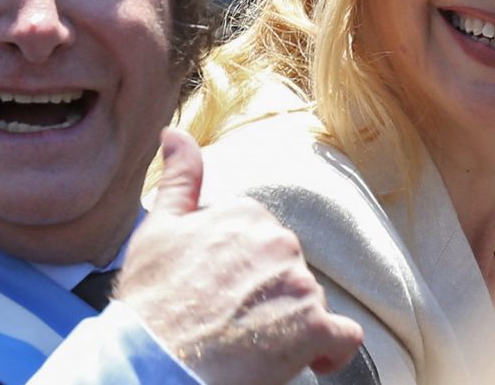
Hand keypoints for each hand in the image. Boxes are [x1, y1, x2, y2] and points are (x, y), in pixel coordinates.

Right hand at [116, 129, 362, 383]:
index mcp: (246, 214)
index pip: (260, 240)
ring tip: (251, 346)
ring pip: (309, 302)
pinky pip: (344, 337)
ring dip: (289, 323)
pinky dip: (328, 350)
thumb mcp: (157, 229)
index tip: (217, 291)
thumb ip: (179, 178)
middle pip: (287, 270)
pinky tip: (304, 360)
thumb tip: (176, 132)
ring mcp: (300, 284)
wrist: (154, 362)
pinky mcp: (314, 327)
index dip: (240, 270)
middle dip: (266, 294)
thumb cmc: (151, 301)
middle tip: (230, 322)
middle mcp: (280, 241)